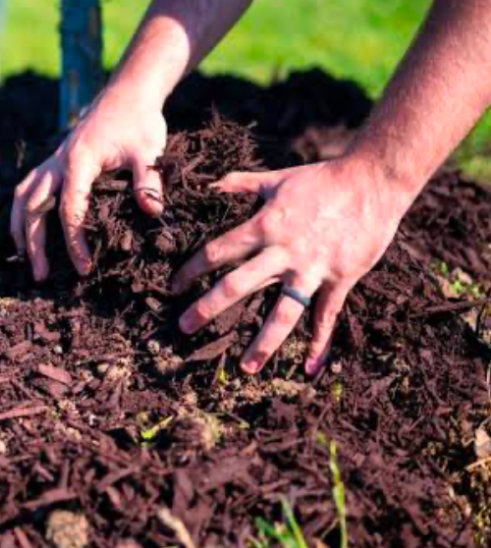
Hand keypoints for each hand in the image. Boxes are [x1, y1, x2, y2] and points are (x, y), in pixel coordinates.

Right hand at [11, 84, 167, 280]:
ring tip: (24, 259)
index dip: (74, 241)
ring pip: (23, 197)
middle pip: (34, 207)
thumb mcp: (149, 150)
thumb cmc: (139, 122)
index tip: (84, 267)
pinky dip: (23, 211)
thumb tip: (152, 212)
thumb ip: (149, 181)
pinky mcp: (54, 161)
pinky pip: (28, 187)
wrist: (127, 94)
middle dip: (34, 243)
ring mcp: (53, 161)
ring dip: (20, 228)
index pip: (69, 209)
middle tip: (40, 276)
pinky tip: (26, 229)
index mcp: (79, 161)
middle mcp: (58, 162)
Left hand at [172, 157, 412, 375]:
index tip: (174, 286)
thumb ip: (241, 183)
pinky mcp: (340, 279)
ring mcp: (313, 269)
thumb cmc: (322, 179)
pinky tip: (309, 368)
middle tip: (184, 328)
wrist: (373, 182)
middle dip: (208, 307)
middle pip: (238, 285)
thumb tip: (211, 184)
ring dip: (264, 342)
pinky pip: (326, 316)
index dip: (192, 269)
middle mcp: (283, 252)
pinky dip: (319, 343)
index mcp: (264, 226)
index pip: (217, 252)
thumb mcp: (276, 179)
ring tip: (246, 367)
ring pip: (283, 313)